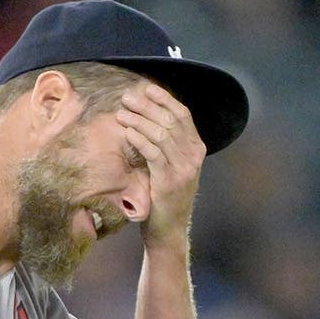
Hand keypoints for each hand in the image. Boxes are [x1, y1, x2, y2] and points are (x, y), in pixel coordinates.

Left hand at [116, 84, 205, 247]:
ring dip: (139, 120)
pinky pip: (154, 153)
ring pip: (162, 134)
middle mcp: (194, 156)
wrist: (168, 230)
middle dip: (148, 106)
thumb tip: (148, 118)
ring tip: (122, 114)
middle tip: (128, 98)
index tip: (147, 89)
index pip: (183, 115)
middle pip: (171, 120)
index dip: (165, 99)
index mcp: (197, 149)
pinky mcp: (169, 181)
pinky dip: (140, 139)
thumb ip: (166, 145)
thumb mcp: (171, 167)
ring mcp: (184, 169)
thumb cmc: (163, 197)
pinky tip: (127, 133)